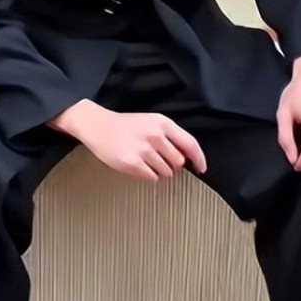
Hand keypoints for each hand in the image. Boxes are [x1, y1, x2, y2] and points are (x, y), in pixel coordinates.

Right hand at [51, 101, 206, 183]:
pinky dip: (149, 175)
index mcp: (162, 123)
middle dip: (172, 164)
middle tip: (158, 159)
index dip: (199, 158)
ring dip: (160, 171)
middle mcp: (155, 135)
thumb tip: (187, 157)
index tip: (202, 168)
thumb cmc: (125, 126)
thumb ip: (170, 136)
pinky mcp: (133, 163)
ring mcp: (144, 150)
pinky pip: (153, 178)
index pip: (190, 143)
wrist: (98, 126)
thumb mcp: (151, 122)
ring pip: (167, 172)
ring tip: (145, 160)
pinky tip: (139, 165)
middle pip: (178, 162)